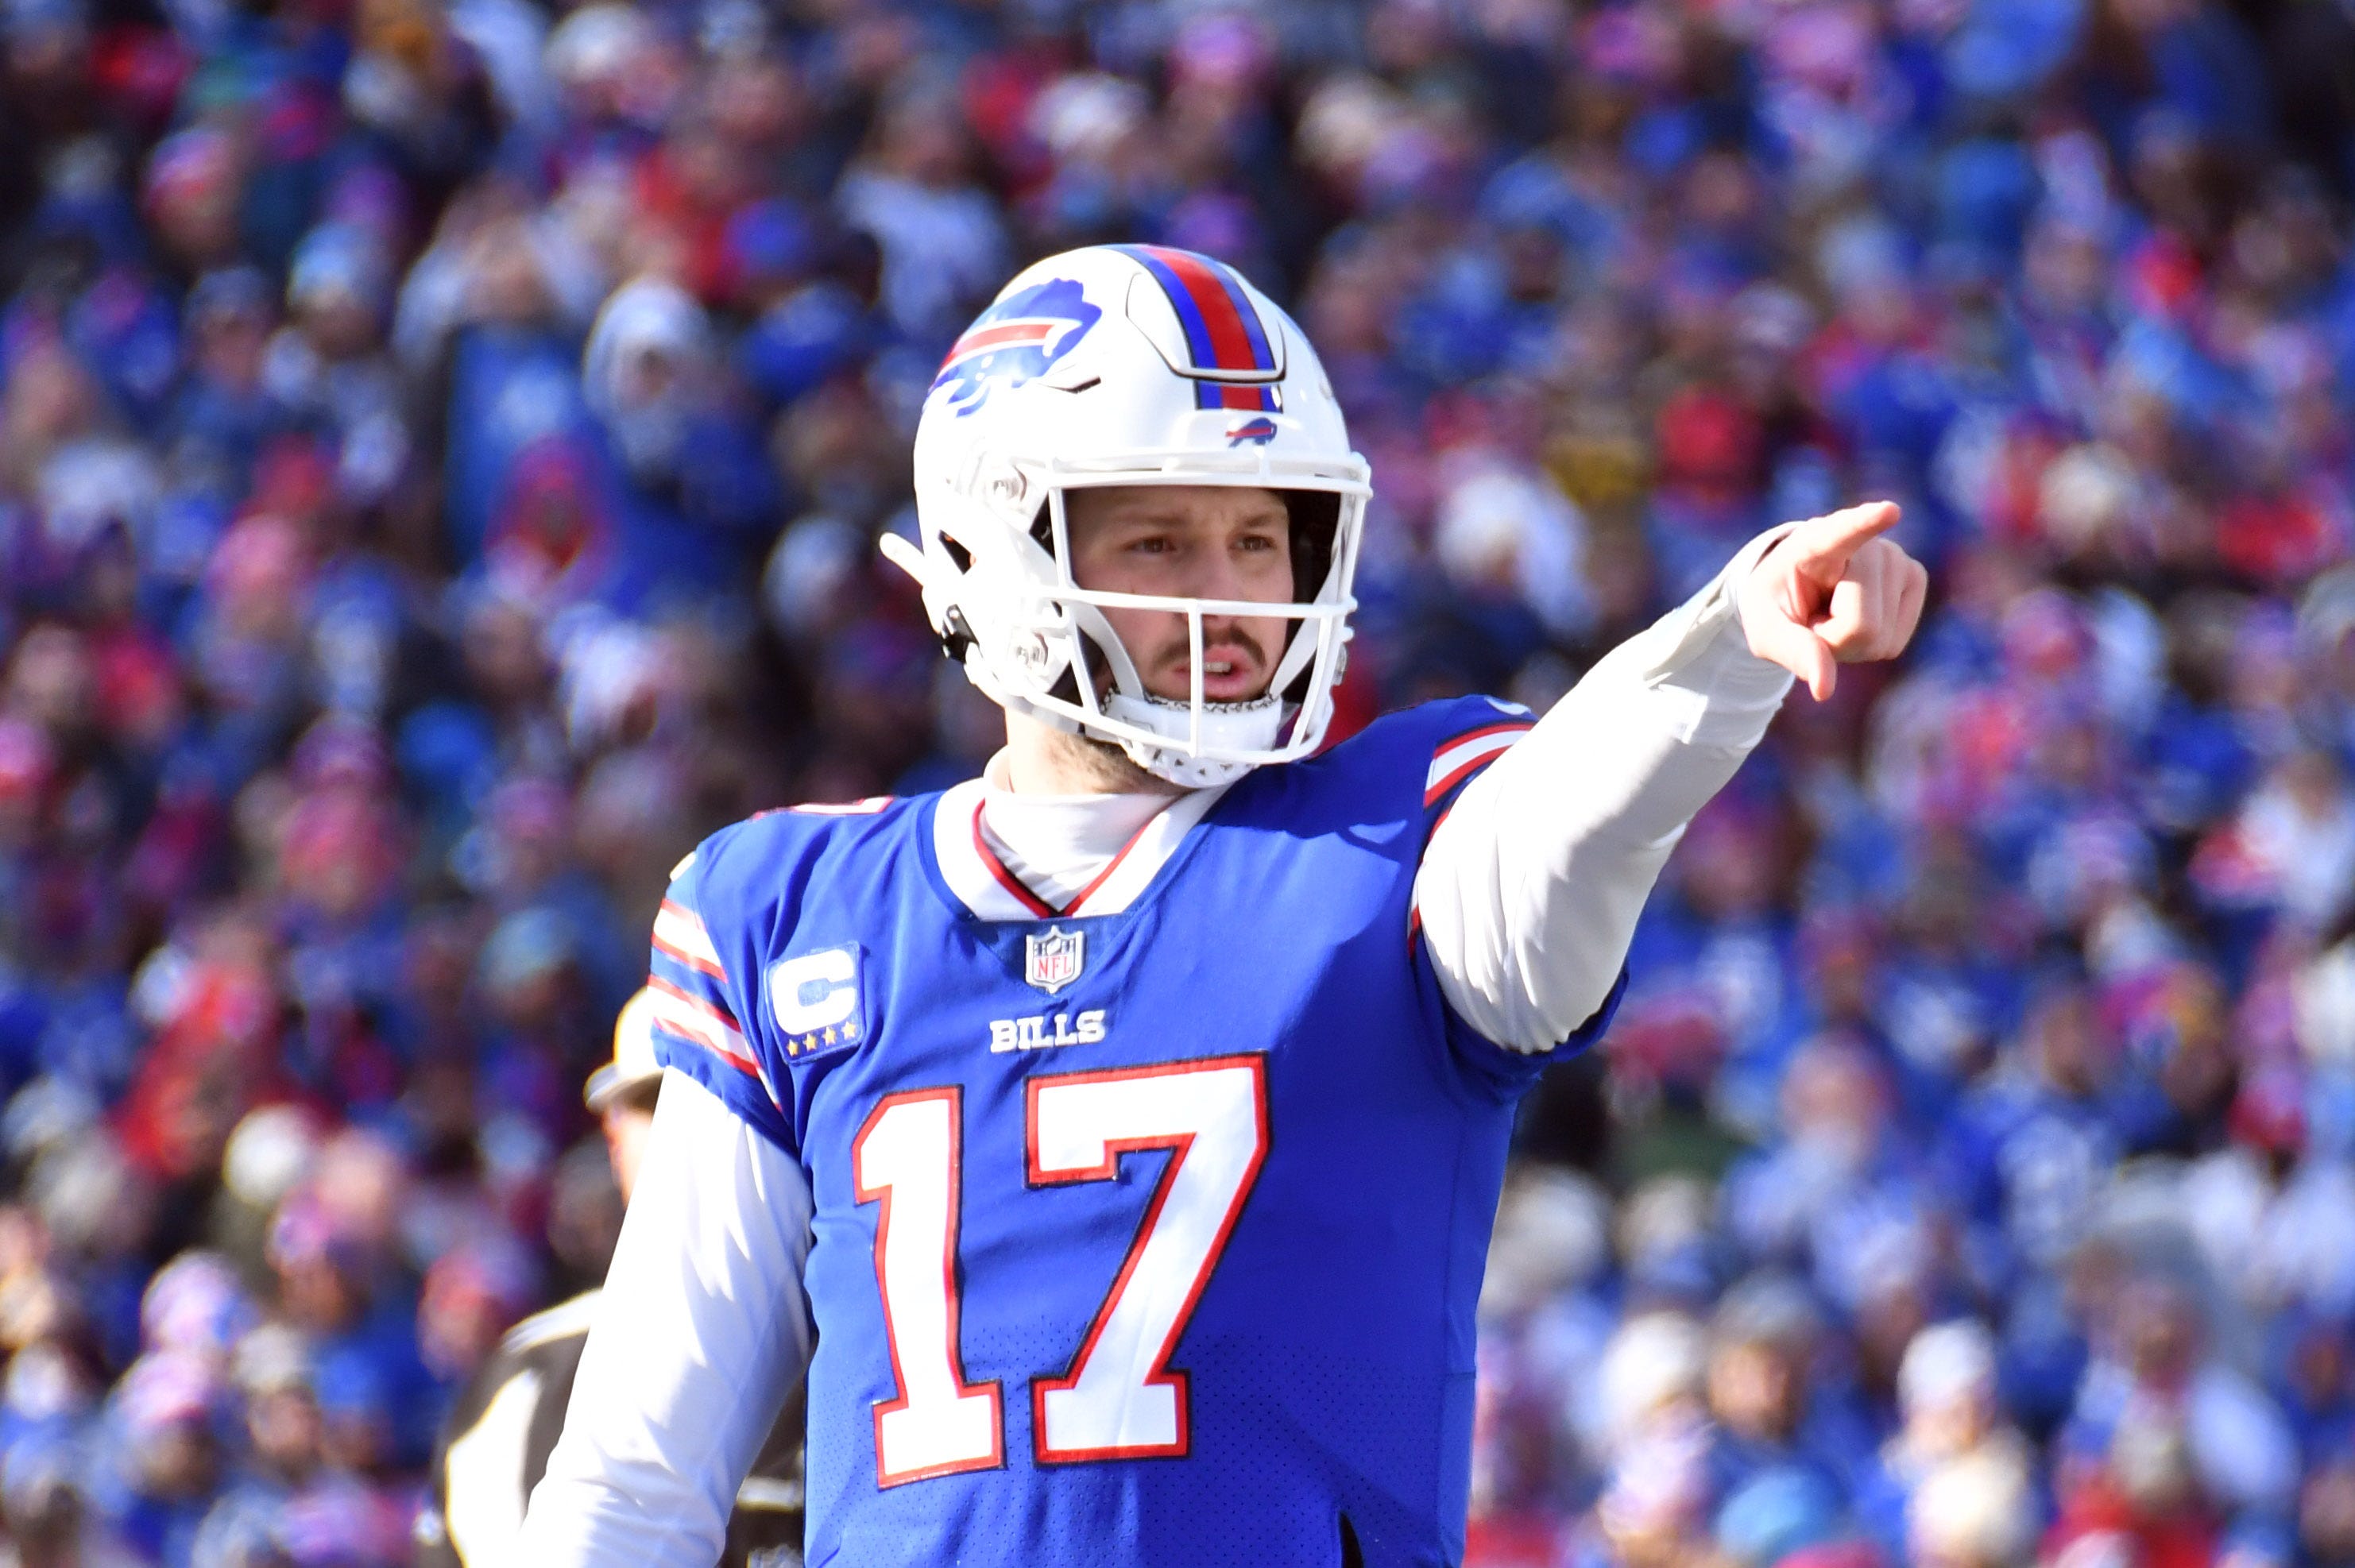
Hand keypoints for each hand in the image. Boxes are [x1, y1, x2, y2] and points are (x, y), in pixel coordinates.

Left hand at [1736, 501, 1927, 700]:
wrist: (1800, 590)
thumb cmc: (1778, 604)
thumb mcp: (1765, 630)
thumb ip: (1793, 651)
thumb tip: (1824, 689)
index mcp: (1816, 543)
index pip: (1843, 533)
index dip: (1866, 524)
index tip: (1888, 512)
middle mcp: (1867, 545)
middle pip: (1860, 626)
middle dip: (1833, 641)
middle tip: (1814, 621)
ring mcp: (1897, 560)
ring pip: (1880, 639)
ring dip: (1851, 644)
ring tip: (1834, 614)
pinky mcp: (1916, 579)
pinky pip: (1894, 644)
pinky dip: (1871, 646)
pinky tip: (1858, 618)